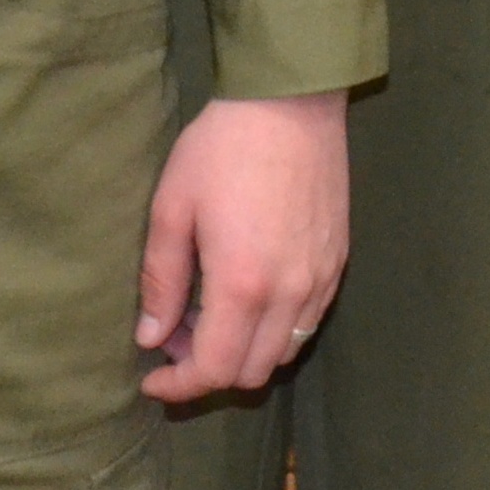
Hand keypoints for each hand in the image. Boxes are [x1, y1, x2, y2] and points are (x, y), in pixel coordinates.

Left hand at [136, 92, 349, 402]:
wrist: (290, 103)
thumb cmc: (221, 148)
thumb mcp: (173, 207)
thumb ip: (162, 280)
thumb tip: (151, 337)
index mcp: (242, 285)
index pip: (214, 370)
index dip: (180, 386)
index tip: (152, 380)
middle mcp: (289, 295)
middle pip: (251, 373)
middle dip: (207, 371)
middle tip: (175, 337)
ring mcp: (320, 282)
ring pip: (282, 353)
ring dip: (243, 353)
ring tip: (210, 316)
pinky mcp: (338, 264)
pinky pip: (307, 323)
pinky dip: (274, 330)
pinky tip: (250, 296)